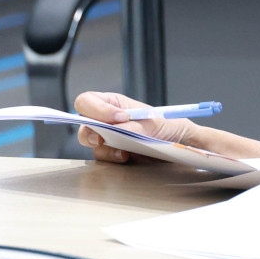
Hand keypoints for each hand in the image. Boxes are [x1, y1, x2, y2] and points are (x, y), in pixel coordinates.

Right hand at [73, 91, 201, 162]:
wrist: (177, 145)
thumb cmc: (167, 125)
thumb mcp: (155, 123)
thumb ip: (136, 126)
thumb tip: (119, 129)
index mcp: (114, 103)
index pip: (88, 101)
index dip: (97, 109)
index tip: (118, 118)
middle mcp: (106, 119)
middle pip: (82, 121)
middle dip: (90, 131)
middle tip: (102, 139)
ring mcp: (107, 136)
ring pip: (90, 141)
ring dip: (104, 147)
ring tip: (123, 151)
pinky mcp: (111, 152)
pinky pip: (101, 156)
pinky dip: (111, 157)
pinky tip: (125, 157)